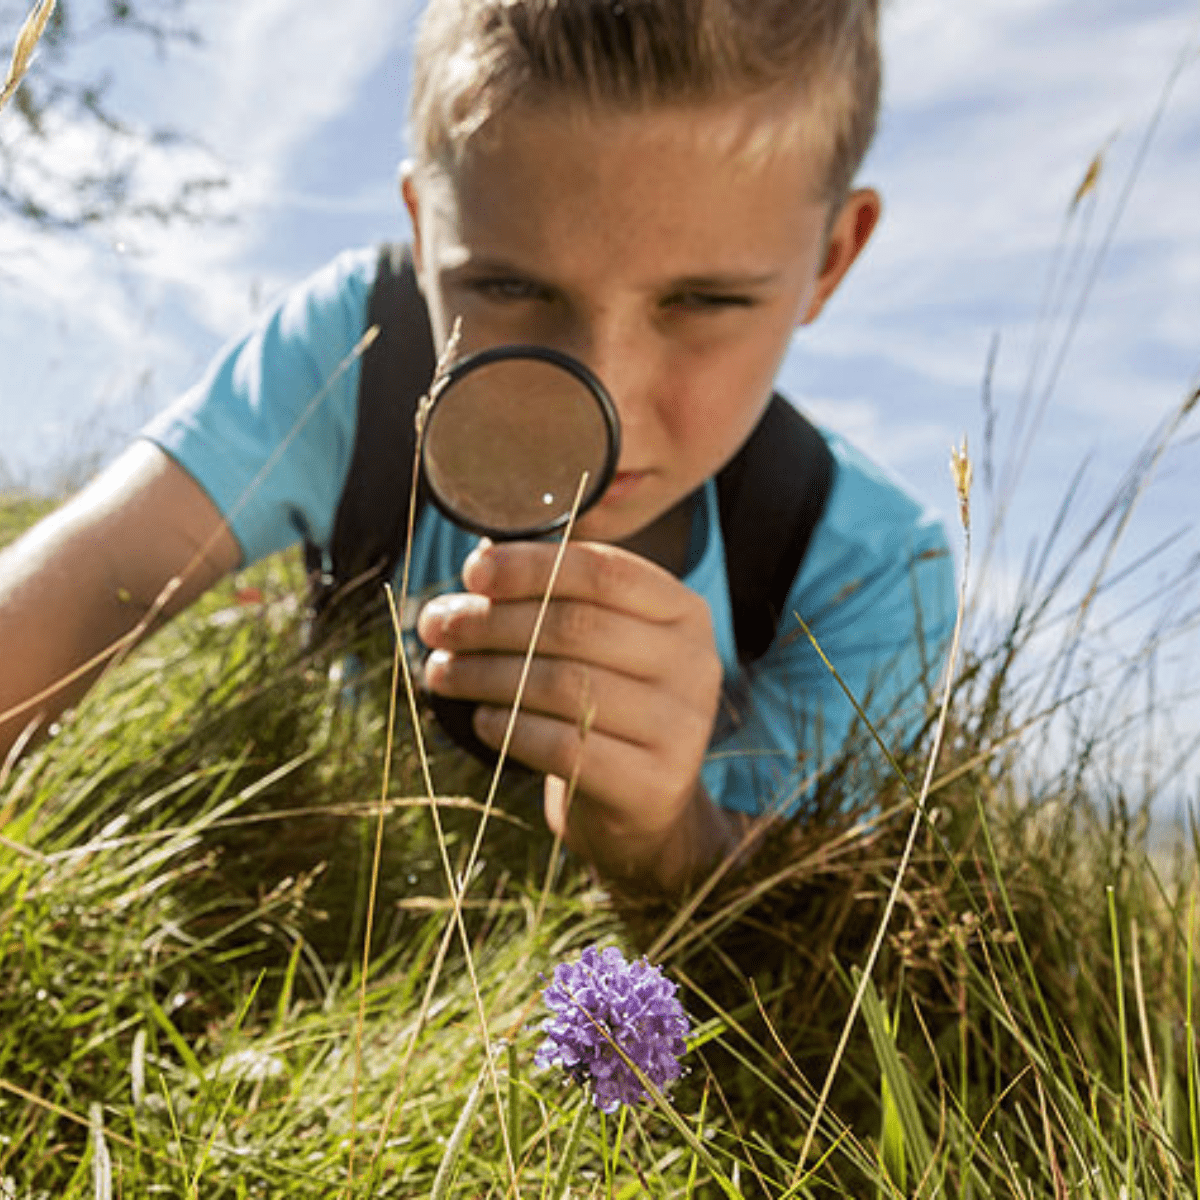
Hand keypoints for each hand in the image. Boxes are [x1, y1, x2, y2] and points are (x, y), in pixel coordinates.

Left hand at [417, 538, 732, 887]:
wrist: (641, 805)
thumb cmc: (604, 707)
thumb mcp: (597, 643)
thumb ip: (555, 598)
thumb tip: (481, 563)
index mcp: (683, 610)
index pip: (605, 571)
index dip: (532, 566)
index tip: (472, 572)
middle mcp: (695, 663)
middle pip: (578, 627)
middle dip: (492, 622)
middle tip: (437, 626)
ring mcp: (682, 727)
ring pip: (566, 685)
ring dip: (487, 675)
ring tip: (441, 673)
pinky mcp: (656, 784)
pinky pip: (566, 747)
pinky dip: (511, 729)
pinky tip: (480, 720)